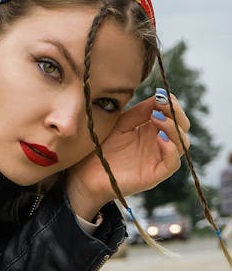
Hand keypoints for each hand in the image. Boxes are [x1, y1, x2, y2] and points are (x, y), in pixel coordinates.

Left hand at [65, 92, 190, 220]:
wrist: (87, 173)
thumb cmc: (102, 148)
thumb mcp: (122, 123)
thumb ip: (140, 111)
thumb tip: (160, 96)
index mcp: (153, 130)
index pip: (174, 115)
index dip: (171, 103)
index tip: (160, 94)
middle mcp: (159, 145)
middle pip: (183, 127)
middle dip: (176, 113)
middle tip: (161, 105)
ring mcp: (158, 160)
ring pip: (182, 143)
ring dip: (173, 128)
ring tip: (156, 119)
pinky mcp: (154, 175)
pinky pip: (173, 163)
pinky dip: (171, 149)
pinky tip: (159, 138)